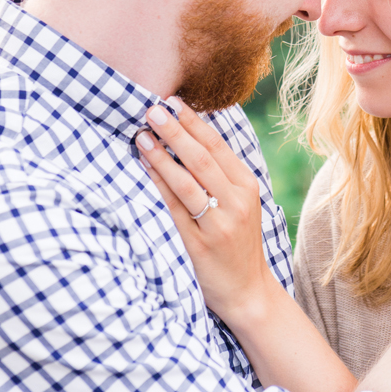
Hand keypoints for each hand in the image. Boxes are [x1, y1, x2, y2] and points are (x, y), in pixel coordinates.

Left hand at [136, 99, 273, 325]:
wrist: (248, 290)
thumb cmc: (238, 240)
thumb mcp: (241, 203)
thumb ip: (222, 174)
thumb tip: (189, 135)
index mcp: (247, 186)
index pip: (218, 146)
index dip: (194, 122)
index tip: (173, 102)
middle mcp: (236, 202)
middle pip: (201, 158)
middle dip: (175, 131)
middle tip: (153, 109)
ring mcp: (218, 223)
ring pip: (186, 182)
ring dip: (162, 156)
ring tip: (142, 135)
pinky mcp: (199, 244)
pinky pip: (174, 209)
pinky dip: (158, 185)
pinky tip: (145, 168)